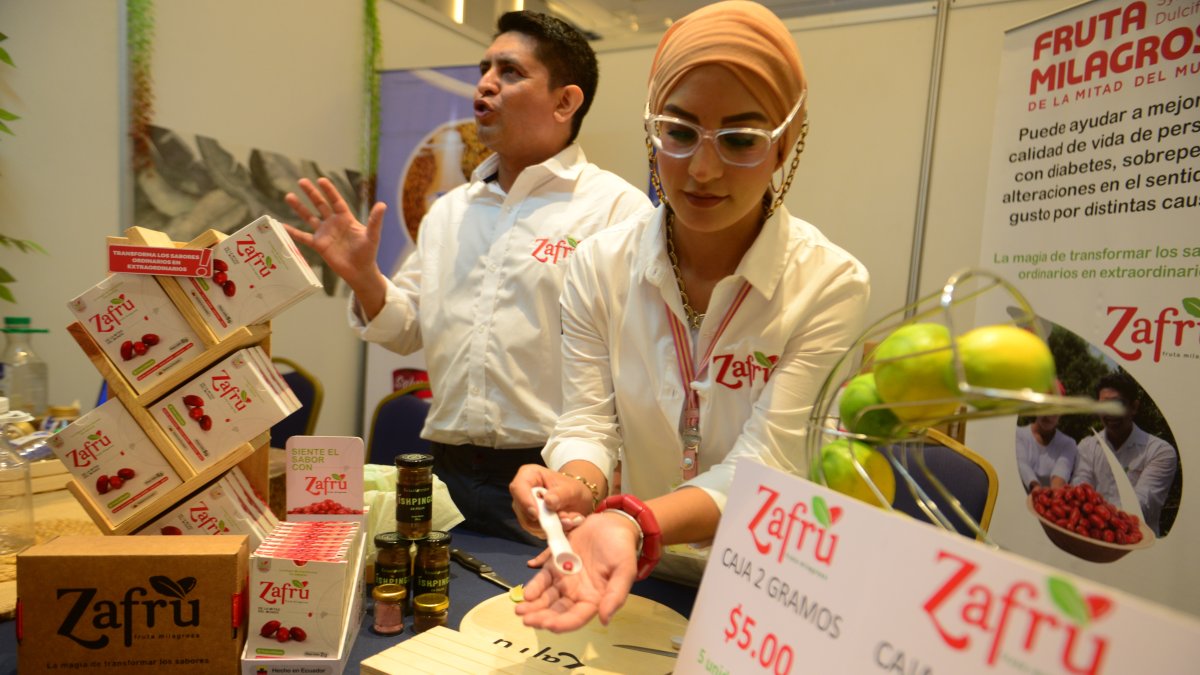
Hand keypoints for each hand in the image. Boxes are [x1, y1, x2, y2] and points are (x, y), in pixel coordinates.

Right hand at [284, 178, 388, 310]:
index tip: (321, 180)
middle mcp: (333, 223)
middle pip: (320, 205)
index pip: (335, 201)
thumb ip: (375, 220)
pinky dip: (292, 232)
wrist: (360, 271)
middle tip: (301, 181)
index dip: (329, 191)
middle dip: (311, 193)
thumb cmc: (368, 253)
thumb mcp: (372, 235)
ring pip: (309, 217)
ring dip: (299, 207)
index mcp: (346, 218)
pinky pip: (303, 237)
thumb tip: (383, 204)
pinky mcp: (318, 245)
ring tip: (289, 196)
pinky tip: (281, 225)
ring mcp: (324, 233)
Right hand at [509, 465, 591, 537]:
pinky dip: (550, 531)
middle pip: (522, 509)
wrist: (577, 501)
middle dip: (542, 519)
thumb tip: (548, 502)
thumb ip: (561, 494)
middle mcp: (522, 492)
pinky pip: (535, 531)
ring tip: (568, 521)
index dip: (524, 501)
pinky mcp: (529, 522)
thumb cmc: (572, 489)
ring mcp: (524, 509)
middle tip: (565, 519)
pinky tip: (563, 525)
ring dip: (549, 526)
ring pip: (528, 523)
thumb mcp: (572, 489)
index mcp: (529, 475)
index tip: (536, 514)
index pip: (518, 487)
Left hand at [515, 512, 639, 631]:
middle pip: (557, 611)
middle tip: (527, 620)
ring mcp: (565, 580)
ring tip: (520, 611)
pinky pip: (542, 580)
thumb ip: (616, 595)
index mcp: (594, 599)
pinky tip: (526, 594)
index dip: (563, 623)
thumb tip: (605, 620)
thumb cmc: (622, 548)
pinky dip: (533, 587)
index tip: (550, 625)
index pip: (577, 617)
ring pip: (546, 598)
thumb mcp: (625, 570)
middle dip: (542, 617)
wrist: (612, 523)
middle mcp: (577, 593)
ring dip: (533, 606)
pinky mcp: (555, 566)